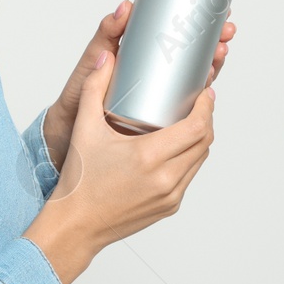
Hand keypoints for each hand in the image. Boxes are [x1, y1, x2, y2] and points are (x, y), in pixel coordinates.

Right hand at [24, 49, 214, 283]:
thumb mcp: (84, 129)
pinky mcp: (169, 207)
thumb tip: (106, 58)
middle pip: (205, 142)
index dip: (207, 107)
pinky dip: (189, 159)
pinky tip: (178, 148)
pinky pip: (189, 177)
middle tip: (200, 102)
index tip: (205, 92)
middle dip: (207, 119)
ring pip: (200, 160)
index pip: (196, 127)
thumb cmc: (79, 180)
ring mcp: (170, 196)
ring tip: (191, 121)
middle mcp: (165, 179)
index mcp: (148, 157)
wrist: (76, 225)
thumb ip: (94, 88)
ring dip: (200, 139)